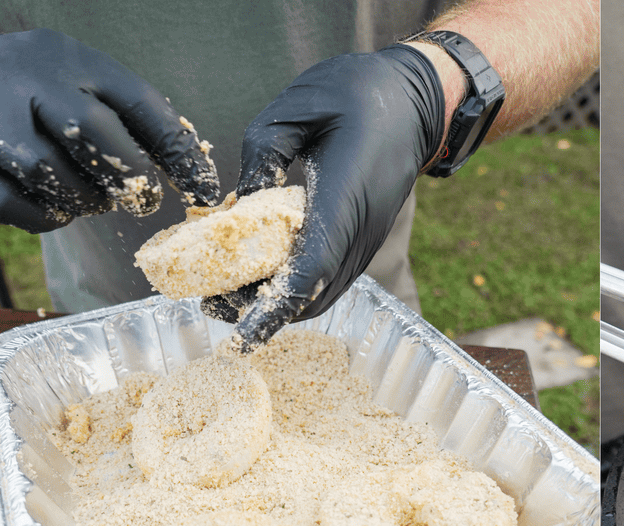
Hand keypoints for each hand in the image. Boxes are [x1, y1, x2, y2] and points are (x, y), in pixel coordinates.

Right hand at [0, 29, 219, 232]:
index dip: (179, 150)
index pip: (138, 100)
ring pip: (50, 172)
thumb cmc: (45, 95)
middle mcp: (27, 80)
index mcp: (70, 59)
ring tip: (96, 199)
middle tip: (144, 200)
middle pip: (91, 129)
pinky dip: (50, 216)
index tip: (205, 189)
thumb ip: (133, 118)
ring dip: (87, 199)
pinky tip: (59, 205)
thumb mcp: (86, 85)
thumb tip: (196, 176)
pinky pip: (19, 203)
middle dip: (129, 174)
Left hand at [208, 44, 444, 350]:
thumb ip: (262, 153)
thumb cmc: (356, 96)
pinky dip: (295, 290)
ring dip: (279, 305)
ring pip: (323, 295)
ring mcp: (366, 242)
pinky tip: (262, 278)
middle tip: (210, 304)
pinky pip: (329, 280)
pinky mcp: (363, 243)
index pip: (311, 268)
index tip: (239, 333)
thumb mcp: (297, 107)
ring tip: (228, 295)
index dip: (274, 306)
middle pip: (314, 295)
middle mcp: (361, 231)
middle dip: (264, 312)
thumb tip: (234, 203)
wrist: (413, 102)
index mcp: (346, 195)